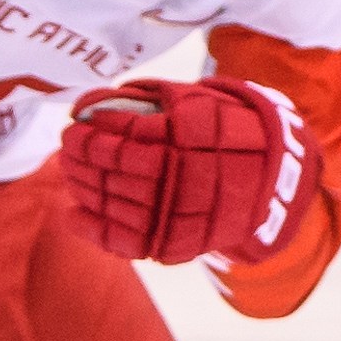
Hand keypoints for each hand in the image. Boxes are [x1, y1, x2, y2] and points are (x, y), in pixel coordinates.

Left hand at [55, 76, 320, 263]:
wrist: (272, 183)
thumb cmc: (226, 132)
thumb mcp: (195, 100)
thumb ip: (145, 97)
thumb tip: (89, 105)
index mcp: (189, 137)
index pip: (125, 132)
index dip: (94, 126)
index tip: (77, 120)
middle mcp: (183, 177)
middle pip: (114, 167)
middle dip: (81, 154)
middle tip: (67, 143)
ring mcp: (178, 214)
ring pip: (112, 201)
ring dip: (82, 185)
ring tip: (69, 169)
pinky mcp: (174, 243)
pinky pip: (124, 241)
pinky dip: (92, 229)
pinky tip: (72, 213)